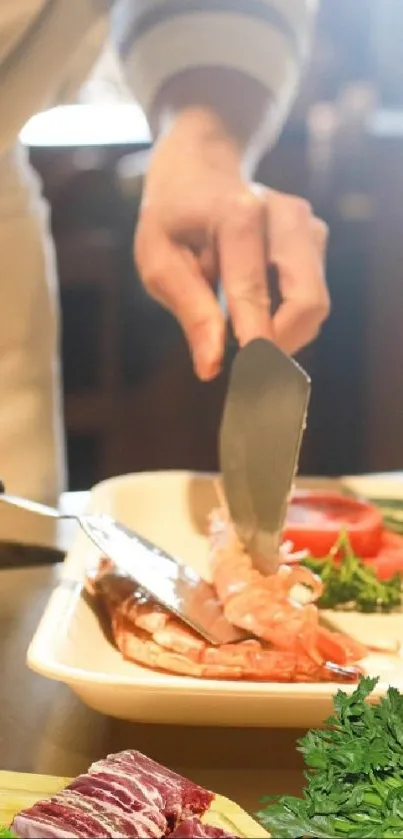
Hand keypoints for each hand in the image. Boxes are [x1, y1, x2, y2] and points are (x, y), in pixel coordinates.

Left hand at [135, 109, 329, 379]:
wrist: (200, 167)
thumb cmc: (172, 218)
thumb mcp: (158, 260)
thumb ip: (190, 311)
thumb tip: (211, 366)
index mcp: (239, 216)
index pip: (255, 293)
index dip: (257, 345)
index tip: (254, 385)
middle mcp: (285, 215)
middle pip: (307, 302)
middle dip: (281, 346)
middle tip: (248, 369)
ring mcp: (307, 224)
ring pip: (314, 305)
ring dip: (282, 332)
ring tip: (241, 328)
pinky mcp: (316, 237)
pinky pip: (310, 296)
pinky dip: (285, 316)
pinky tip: (255, 305)